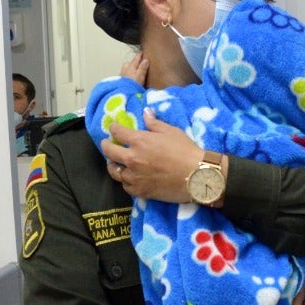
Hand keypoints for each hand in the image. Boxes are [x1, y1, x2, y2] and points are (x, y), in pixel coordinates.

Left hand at [101, 108, 226, 200]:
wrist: (198, 176)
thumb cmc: (186, 151)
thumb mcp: (172, 132)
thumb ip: (155, 123)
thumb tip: (145, 113)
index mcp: (139, 141)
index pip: (118, 132)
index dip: (114, 128)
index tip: (114, 128)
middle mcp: (132, 159)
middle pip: (109, 152)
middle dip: (106, 145)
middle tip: (107, 144)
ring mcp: (135, 177)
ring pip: (115, 171)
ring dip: (114, 165)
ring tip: (116, 164)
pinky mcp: (141, 191)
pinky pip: (126, 186)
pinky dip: (126, 181)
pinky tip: (130, 178)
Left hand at [120, 51, 149, 84]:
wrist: (123, 93)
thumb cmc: (132, 85)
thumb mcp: (140, 76)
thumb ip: (143, 68)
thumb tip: (145, 59)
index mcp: (131, 66)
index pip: (136, 58)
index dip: (139, 55)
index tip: (142, 52)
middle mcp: (125, 69)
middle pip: (129, 63)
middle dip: (133, 61)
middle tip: (138, 62)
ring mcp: (122, 75)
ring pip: (125, 68)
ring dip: (129, 67)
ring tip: (134, 70)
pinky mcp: (120, 81)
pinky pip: (124, 74)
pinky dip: (127, 74)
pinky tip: (129, 78)